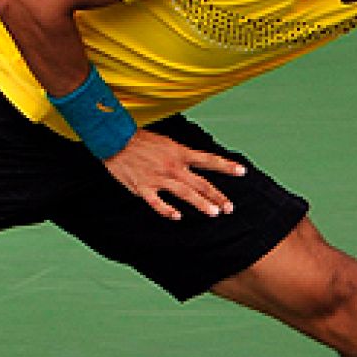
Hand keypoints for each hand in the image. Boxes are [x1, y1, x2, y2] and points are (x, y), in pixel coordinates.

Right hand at [102, 130, 247, 220]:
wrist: (114, 139)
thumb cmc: (140, 140)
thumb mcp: (166, 142)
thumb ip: (181, 155)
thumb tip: (195, 163)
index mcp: (179, 153)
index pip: (209, 160)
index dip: (226, 166)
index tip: (242, 171)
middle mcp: (173, 166)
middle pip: (201, 183)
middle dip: (217, 196)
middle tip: (229, 208)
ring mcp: (158, 178)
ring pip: (185, 193)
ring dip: (201, 204)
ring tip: (214, 214)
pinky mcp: (143, 188)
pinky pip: (157, 202)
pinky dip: (167, 210)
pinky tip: (177, 217)